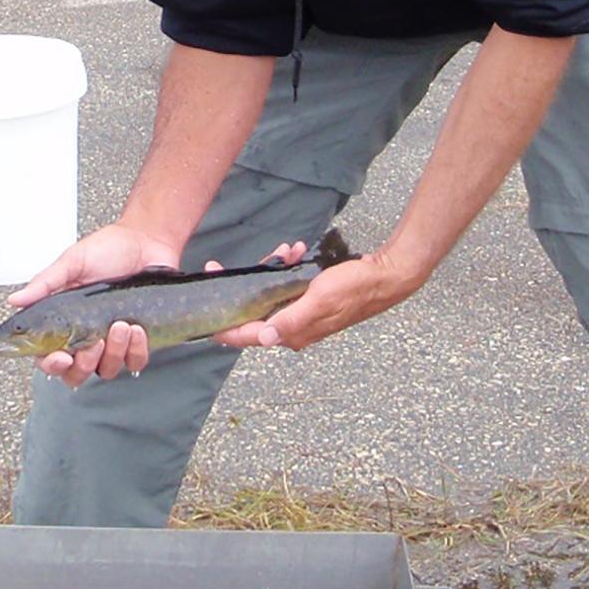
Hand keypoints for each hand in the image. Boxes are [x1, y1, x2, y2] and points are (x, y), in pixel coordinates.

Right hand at [3, 223, 183, 387]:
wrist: (148, 240)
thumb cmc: (109, 248)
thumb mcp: (73, 262)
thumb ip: (45, 284)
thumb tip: (14, 300)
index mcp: (64, 321)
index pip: (48, 356)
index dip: (51, 365)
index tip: (61, 357)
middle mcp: (85, 335)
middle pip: (76, 374)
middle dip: (84, 364)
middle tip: (94, 341)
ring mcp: (113, 341)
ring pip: (106, 370)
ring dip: (114, 352)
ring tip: (122, 324)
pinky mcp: (139, 341)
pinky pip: (135, 363)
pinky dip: (136, 350)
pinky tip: (138, 329)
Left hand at [214, 251, 423, 352]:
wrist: (388, 275)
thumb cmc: (356, 288)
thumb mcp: (321, 300)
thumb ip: (291, 320)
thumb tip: (264, 338)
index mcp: (293, 333)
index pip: (249, 336)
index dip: (224, 328)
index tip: (201, 318)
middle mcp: (294, 327)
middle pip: (254, 312)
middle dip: (242, 286)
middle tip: (218, 265)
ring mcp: (302, 313)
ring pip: (270, 294)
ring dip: (270, 270)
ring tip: (284, 250)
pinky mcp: (310, 298)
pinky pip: (288, 284)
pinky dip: (287, 267)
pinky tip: (297, 250)